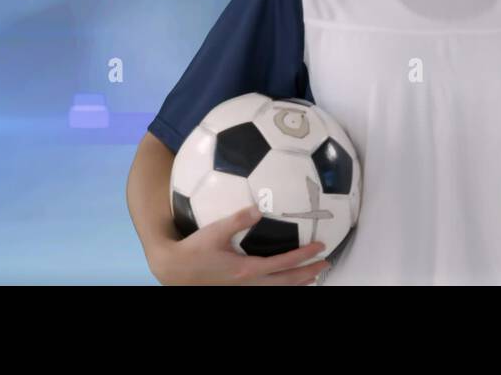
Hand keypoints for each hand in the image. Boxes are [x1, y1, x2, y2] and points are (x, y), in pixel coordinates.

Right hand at [151, 204, 329, 285]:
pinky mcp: (238, 290)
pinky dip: (282, 287)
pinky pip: (267, 292)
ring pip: (278, 291)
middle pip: (288, 282)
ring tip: (313, 277)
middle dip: (309, 273)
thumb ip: (238, 219)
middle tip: (326, 263)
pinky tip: (285, 283)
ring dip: (298, 284)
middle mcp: (249, 284)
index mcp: (247, 269)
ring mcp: (244, 290)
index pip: (284, 263)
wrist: (174, 271)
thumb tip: (259, 208)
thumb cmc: (194, 250)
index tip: (321, 247)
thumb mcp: (215, 231)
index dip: (305, 256)